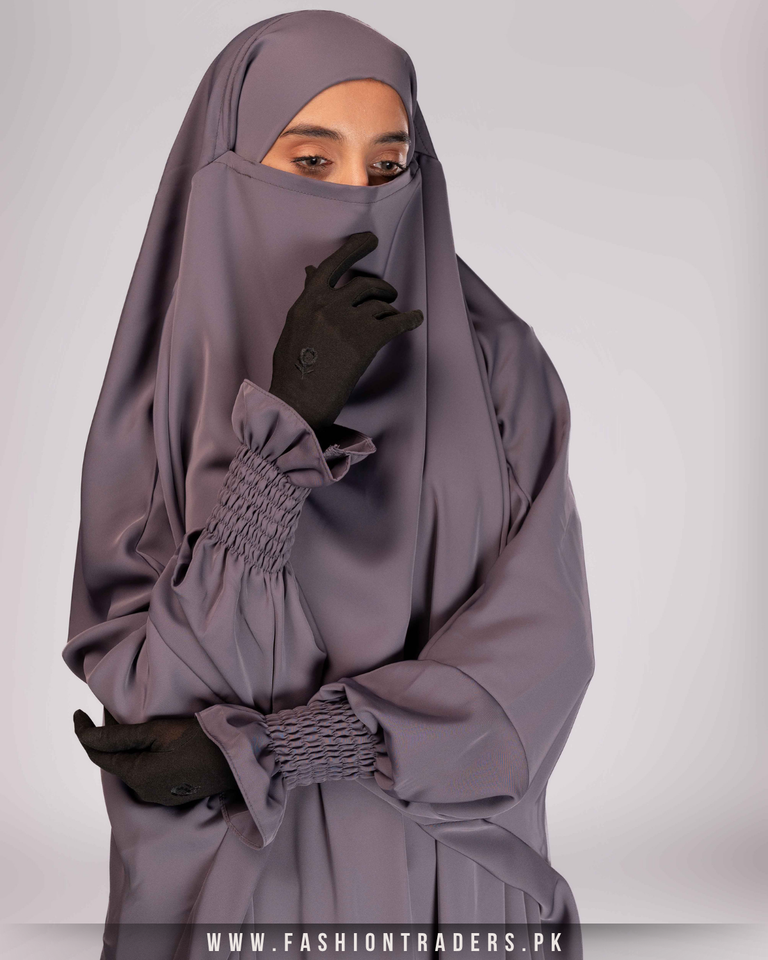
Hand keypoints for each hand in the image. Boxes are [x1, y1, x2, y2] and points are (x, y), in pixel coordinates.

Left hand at [73, 709, 238, 805]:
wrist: (239, 759)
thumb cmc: (201, 739)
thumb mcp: (159, 731)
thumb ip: (121, 736)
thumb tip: (88, 737)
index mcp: (137, 775)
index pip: (98, 754)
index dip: (84, 732)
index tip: (79, 713)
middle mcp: (143, 790)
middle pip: (114, 762)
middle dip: (105, 738)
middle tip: (107, 711)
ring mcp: (159, 794)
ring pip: (129, 767)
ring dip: (123, 746)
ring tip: (125, 721)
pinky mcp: (173, 792)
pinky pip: (145, 773)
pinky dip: (139, 755)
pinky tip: (147, 740)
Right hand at [269, 232, 423, 431]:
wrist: (299, 401)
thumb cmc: (293, 371)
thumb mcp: (293, 329)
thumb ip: (306, 299)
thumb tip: (312, 271)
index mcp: (307, 302)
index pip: (333, 265)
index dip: (354, 249)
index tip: (370, 239)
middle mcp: (327, 306)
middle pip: (364, 285)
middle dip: (381, 288)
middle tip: (389, 295)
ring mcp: (347, 322)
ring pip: (380, 306)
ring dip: (391, 310)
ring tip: (395, 315)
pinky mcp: (365, 341)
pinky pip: (395, 323)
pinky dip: (408, 320)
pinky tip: (415, 319)